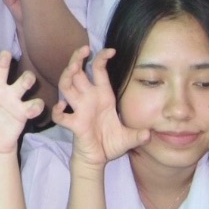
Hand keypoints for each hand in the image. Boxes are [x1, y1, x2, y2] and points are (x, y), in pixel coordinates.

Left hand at [0, 50, 43, 154]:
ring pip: (24, 81)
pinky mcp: (23, 112)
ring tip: (26, 82)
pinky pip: (34, 104)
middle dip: (5, 59)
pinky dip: (35, 106)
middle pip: (3, 68)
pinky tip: (30, 110)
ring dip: (27, 78)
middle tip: (6, 54)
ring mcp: (12, 99)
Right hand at [53, 47, 148, 166]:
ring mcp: (80, 110)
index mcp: (102, 96)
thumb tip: (149, 134)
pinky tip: (63, 106)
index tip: (111, 50)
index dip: (102, 58)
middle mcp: (89, 99)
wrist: (98, 159)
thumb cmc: (110, 143)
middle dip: (77, 59)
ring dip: (67, 76)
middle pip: (77, 72)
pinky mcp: (74, 124)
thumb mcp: (128, 137)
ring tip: (73, 68)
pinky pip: (61, 116)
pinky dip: (59, 110)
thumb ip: (138, 135)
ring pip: (66, 87)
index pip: (98, 70)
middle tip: (83, 49)